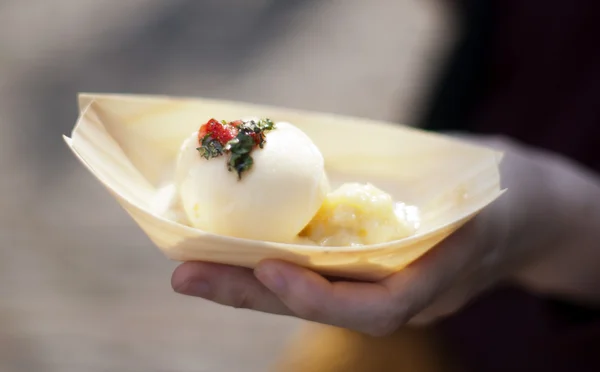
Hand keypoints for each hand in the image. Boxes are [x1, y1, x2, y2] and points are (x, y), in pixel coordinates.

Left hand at [171, 135, 599, 335]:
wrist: (524, 209)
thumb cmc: (501, 184)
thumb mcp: (480, 173)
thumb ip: (427, 177)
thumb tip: (340, 154)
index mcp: (443, 275)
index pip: (381, 306)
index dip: (322, 294)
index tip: (267, 265)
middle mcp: (410, 296)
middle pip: (327, 309)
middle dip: (254, 294)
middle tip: (185, 277)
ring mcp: (392, 290)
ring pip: (316, 300)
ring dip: (252, 286)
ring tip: (192, 270)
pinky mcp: (375, 276)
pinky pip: (321, 280)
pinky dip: (277, 271)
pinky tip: (235, 256)